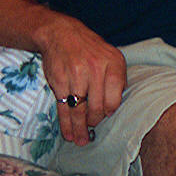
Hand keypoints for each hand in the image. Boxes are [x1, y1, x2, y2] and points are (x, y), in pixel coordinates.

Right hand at [33, 17, 126, 145]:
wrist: (61, 34)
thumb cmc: (90, 50)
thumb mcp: (111, 57)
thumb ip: (116, 79)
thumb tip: (113, 108)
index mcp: (113, 64)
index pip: (115, 97)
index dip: (109, 111)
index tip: (105, 117)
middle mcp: (96, 69)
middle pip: (97, 106)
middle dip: (94, 122)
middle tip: (91, 129)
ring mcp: (76, 75)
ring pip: (80, 109)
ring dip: (79, 128)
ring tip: (80, 140)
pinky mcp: (59, 81)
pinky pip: (64, 107)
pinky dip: (66, 123)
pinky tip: (68, 133)